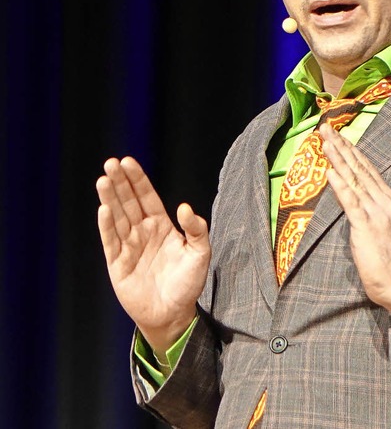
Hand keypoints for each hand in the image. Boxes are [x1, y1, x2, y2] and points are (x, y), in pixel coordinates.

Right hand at [96, 156, 210, 351]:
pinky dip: (107, 226)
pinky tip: (104, 209)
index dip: (137, 180)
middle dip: (119, 182)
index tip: (128, 162)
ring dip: (110, 199)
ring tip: (103, 179)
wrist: (173, 314)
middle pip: (128, 202)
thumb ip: (197, 230)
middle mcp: (142, 232)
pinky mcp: (117, 264)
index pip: (146, 197)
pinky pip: (111, 241)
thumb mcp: (200, 253)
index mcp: (160, 225)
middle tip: (110, 163)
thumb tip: (185, 208)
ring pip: (117, 217)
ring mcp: (128, 246)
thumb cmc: (188, 283)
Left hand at [319, 124, 390, 316]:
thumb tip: (352, 193)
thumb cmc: (389, 258)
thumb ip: (369, 207)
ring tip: (325, 142)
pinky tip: (330, 172)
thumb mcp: (382, 225)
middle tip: (325, 128)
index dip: (350, 150)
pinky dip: (340, 186)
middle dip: (340, 146)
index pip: (366, 168)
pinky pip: (351, 202)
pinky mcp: (367, 226)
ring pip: (353, 180)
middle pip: (359, 168)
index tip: (337, 135)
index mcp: (388, 198)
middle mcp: (384, 200)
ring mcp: (376, 212)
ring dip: (337, 159)